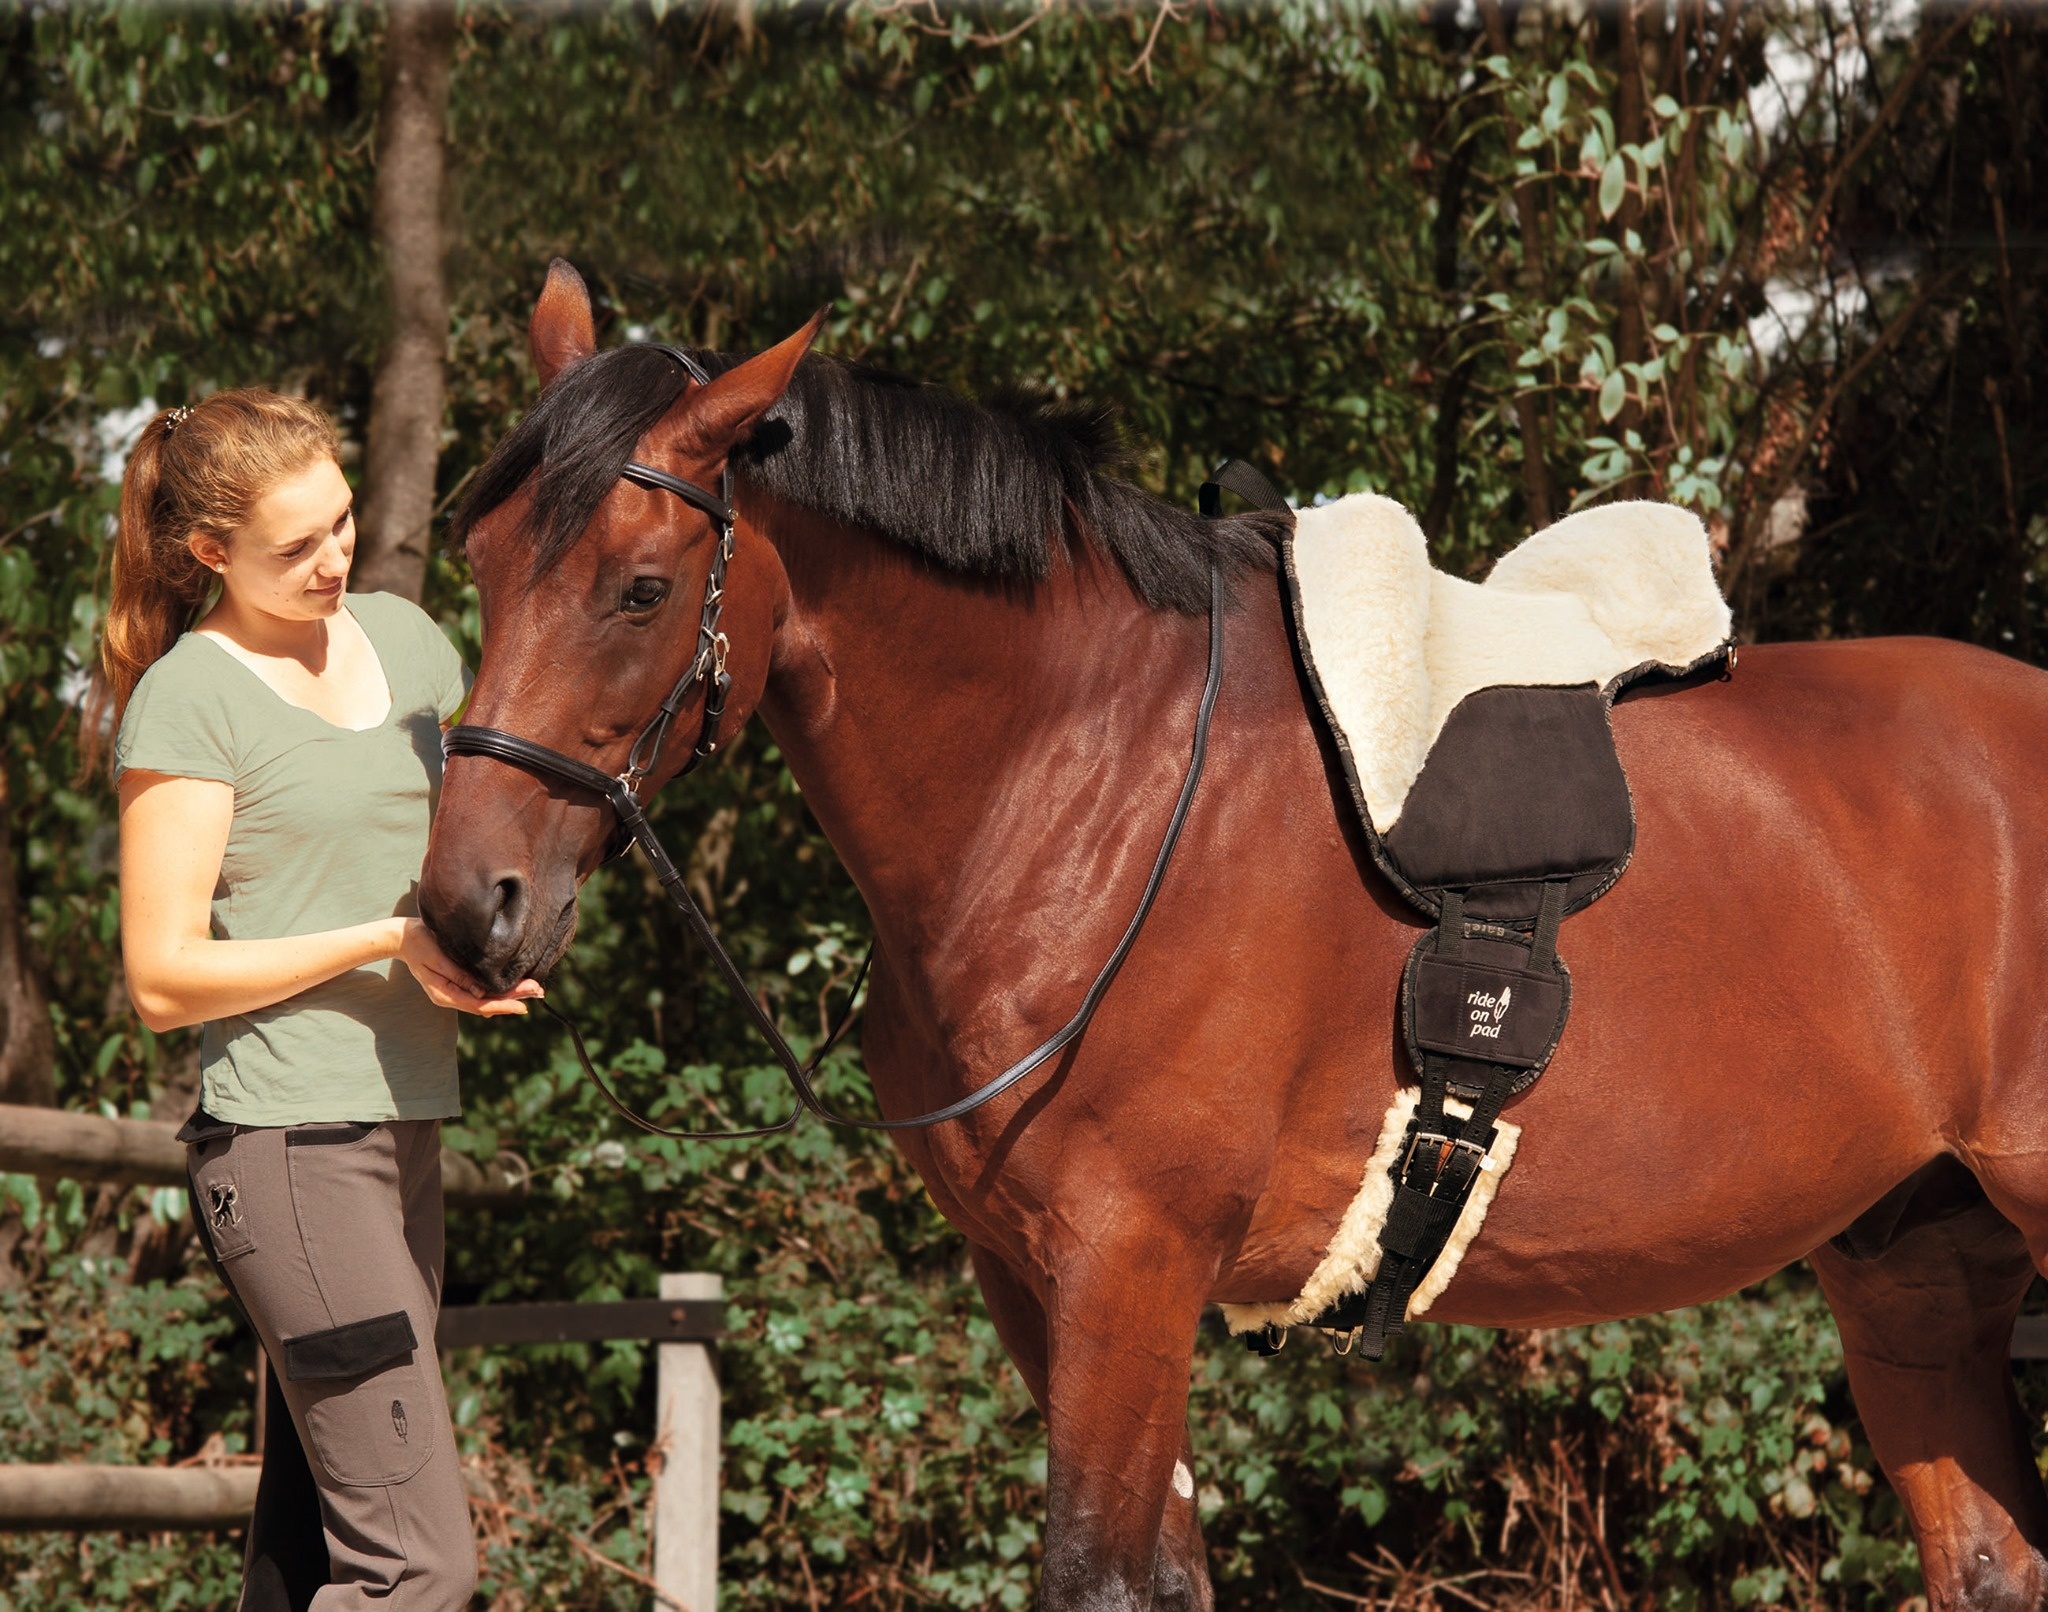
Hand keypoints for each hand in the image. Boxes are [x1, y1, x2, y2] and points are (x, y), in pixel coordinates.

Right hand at [395, 919, 544, 1016]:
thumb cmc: (419, 942)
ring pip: (487, 997)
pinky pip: (482, 989)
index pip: (479, 1004)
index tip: (524, 1006)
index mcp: (444, 994)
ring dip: (510, 993)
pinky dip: (499, 988)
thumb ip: (459, 975)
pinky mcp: (458, 981)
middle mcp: (451, 996)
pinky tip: (516, 987)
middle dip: (514, 997)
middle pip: (487, 1002)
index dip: (503, 1005)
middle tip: (539, 992)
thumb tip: (481, 991)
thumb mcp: (437, 958)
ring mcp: (454, 990)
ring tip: (534, 989)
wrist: (403, 936)